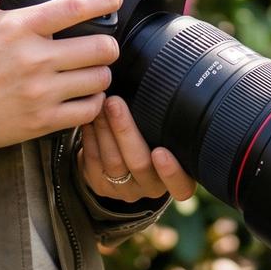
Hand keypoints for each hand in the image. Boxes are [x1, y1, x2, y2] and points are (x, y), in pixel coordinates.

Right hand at [0, 0, 125, 150]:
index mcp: (20, 27)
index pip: (75, 8)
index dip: (104, 0)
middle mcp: (34, 59)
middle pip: (99, 48)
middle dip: (109, 44)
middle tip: (105, 44)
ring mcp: (40, 92)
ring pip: (98, 80)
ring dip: (102, 73)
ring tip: (94, 70)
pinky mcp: (41, 121)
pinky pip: (87, 111)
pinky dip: (93, 102)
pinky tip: (85, 95)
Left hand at [77, 94, 196, 203]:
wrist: (126, 161)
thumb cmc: (155, 138)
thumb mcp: (168, 134)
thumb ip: (168, 121)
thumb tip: (162, 80)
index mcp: (178, 179)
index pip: (181, 186)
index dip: (171, 172)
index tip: (160, 152)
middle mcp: (152, 187)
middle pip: (139, 164)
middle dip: (125, 131)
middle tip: (115, 102)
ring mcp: (125, 190)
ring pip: (113, 161)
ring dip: (104, 128)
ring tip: (100, 102)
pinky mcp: (101, 186)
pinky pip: (93, 162)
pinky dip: (90, 136)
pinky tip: (89, 117)